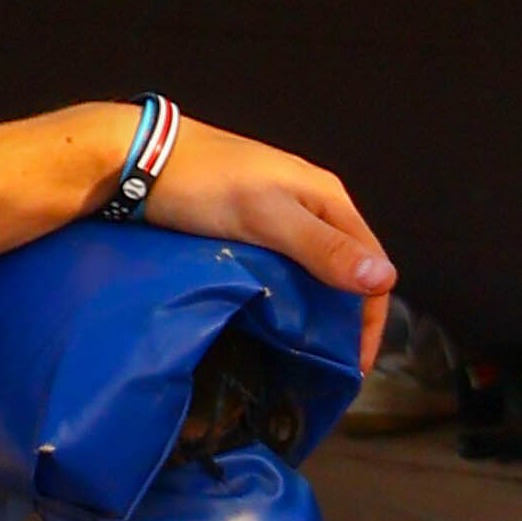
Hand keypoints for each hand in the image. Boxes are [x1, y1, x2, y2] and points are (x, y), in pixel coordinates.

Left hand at [152, 112, 396, 366]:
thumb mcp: (268, 218)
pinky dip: (290, 293)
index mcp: (328, 198)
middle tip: (328, 362)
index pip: (372, 264)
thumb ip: (324, 249)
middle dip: (345, 317)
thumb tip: (384, 279)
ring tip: (303, 346)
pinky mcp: (250, 220)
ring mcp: (281, 210)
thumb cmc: (204, 185)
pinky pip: (286, 263)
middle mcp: (312, 203)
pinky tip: (274, 312)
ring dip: (317, 307)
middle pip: (347, 267)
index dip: (369, 317)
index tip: (353, 365)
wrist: (137, 155)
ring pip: (316, 267)